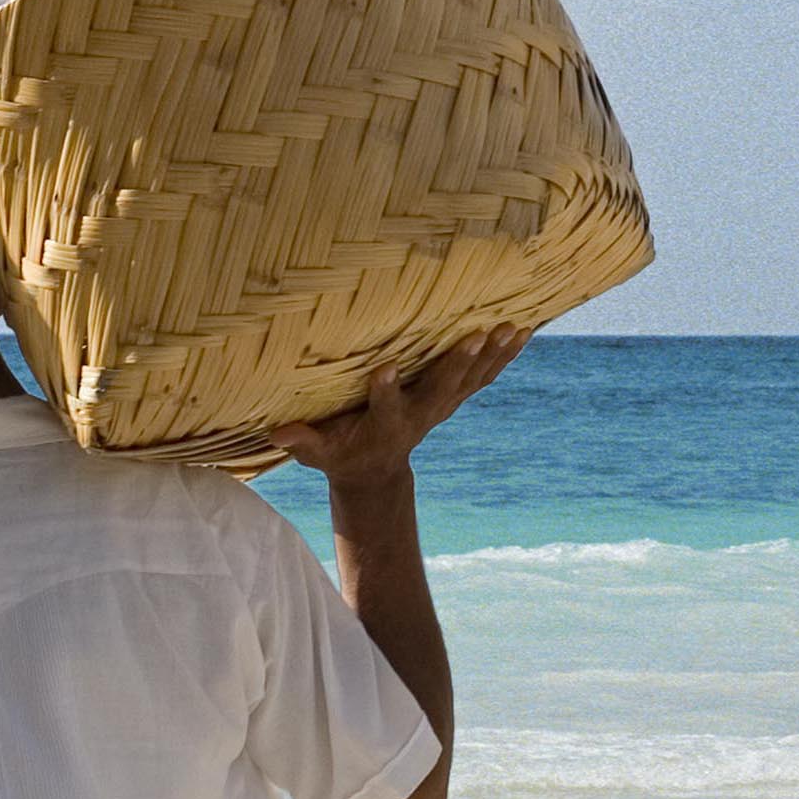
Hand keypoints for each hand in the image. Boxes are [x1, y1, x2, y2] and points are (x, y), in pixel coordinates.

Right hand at [271, 325, 526, 488]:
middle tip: (476, 336)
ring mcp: (441, 407)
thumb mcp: (318, 453)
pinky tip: (522, 331)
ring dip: (492, 356)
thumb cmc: (340, 454)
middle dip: (458, 363)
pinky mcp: (453, 398)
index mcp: (384, 427)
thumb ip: (302, 442)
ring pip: (470, 381)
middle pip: (441, 390)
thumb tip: (277, 432)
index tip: (384, 369)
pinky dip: (503, 356)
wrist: (376, 471)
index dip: (384, 391)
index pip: (384, 409)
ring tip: (512, 328)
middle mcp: (419, 416)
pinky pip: (483, 377)